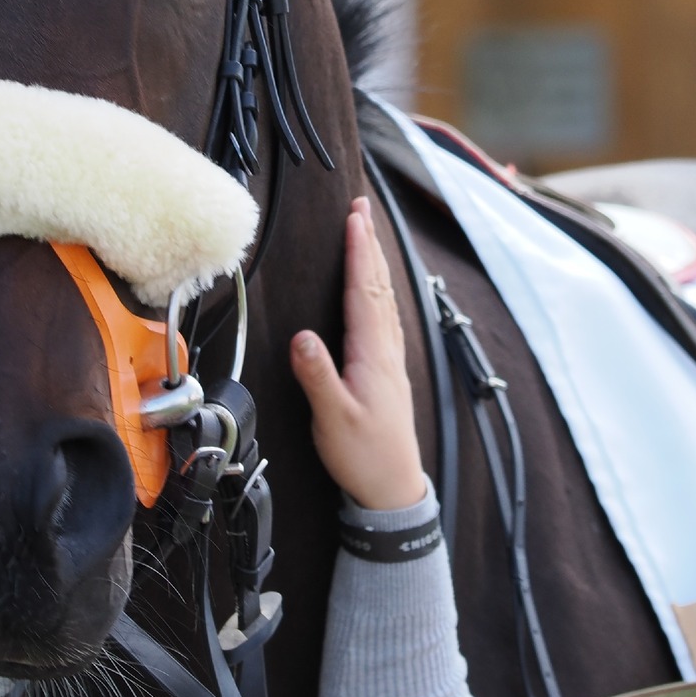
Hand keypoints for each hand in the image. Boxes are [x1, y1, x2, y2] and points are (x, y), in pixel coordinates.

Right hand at [290, 197, 426, 511]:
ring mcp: (390, 359)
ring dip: (375, 264)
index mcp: (372, 354)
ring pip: (384, 299)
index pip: (364, 292)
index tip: (354, 218)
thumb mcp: (333, 419)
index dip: (359, 252)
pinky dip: (378, 290)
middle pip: (378, 286)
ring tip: (367, 236)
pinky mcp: (387, 371)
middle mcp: (385, 350)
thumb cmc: (363, 455)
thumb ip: (318, 377)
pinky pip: (384, 316)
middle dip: (369, 245)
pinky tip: (375, 291)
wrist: (393, 488)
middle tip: (362, 208)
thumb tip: (302, 338)